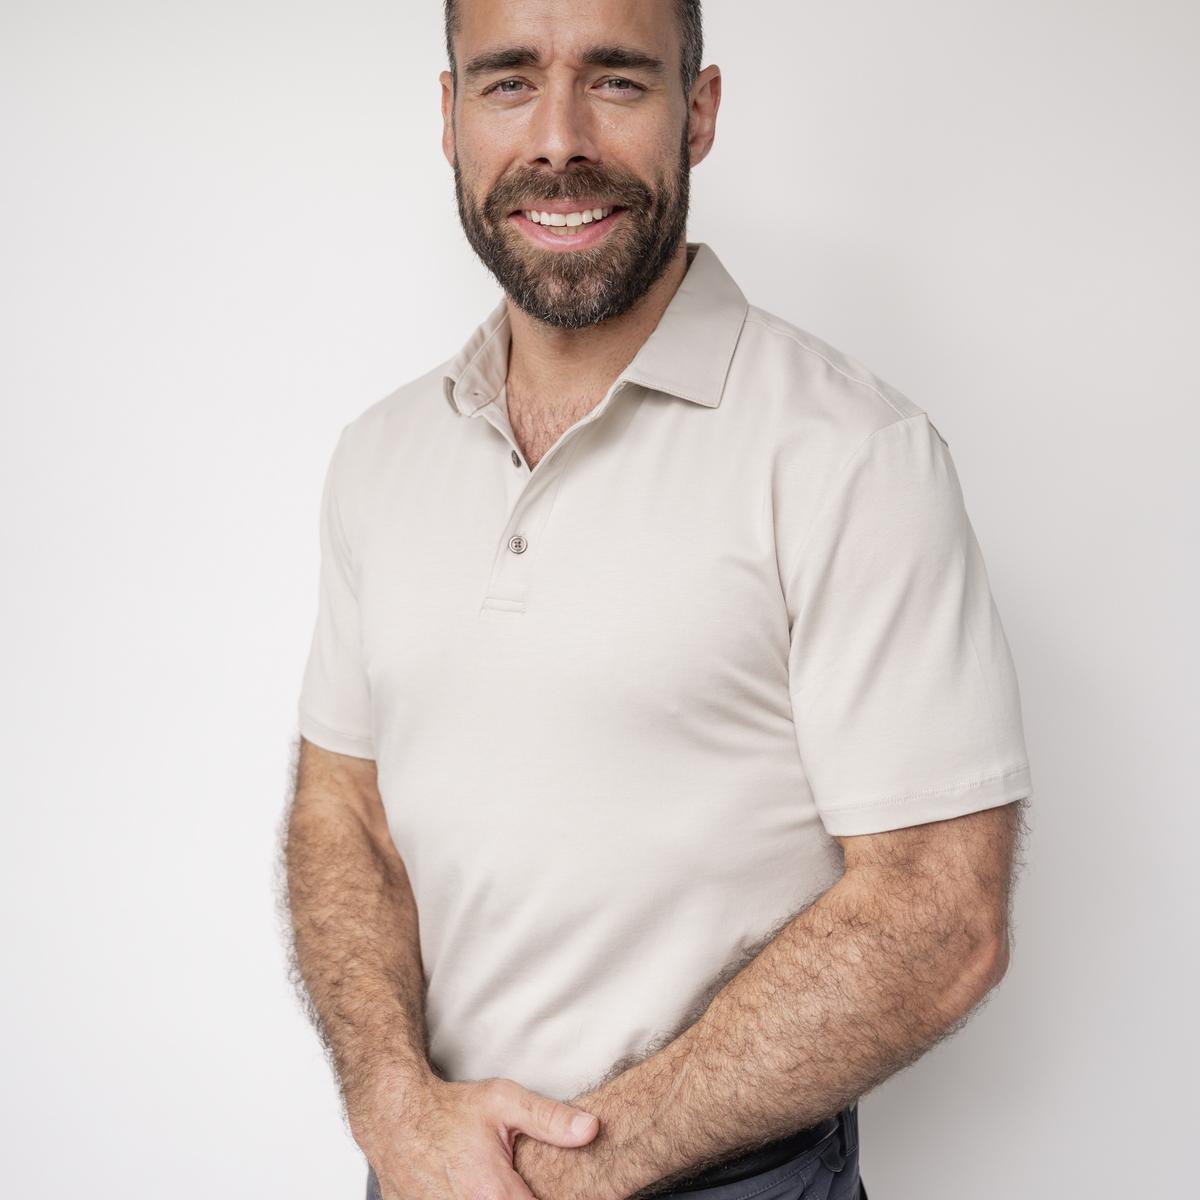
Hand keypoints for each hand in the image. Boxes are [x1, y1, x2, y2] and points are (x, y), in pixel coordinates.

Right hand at [355, 1075, 600, 1199]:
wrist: (395, 1119)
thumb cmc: (450, 1110)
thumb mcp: (503, 1101)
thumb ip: (549, 1118)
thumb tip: (592, 1129)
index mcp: (490, 1193)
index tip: (549, 1186)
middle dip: (519, 1198)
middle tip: (515, 1182)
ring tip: (495, 1184)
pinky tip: (475, 1188)